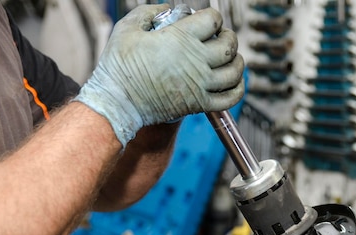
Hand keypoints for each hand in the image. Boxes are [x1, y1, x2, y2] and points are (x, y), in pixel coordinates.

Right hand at [74, 4, 244, 146]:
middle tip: (223, 37)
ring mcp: (200, 84)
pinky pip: (229, 98)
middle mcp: (196, 61)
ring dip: (237, 62)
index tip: (208, 21)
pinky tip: (235, 83)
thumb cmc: (119, 66)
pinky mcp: (199, 104)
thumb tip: (164, 8)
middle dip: (229, 38)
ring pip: (234, 71)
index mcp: (181, 38)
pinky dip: (238, 89)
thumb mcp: (127, 28)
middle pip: (229, 45)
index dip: (214, 17)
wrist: (118, 102)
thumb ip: (148, 13)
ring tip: (231, 59)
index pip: (213, 20)